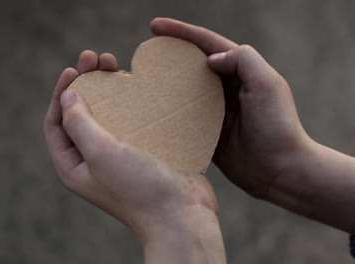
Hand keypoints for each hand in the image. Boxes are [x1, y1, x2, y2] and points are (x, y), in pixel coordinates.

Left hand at [44, 51, 225, 262]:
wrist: (182, 215)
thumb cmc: (139, 189)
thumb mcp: (101, 154)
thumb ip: (78, 123)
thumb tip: (67, 96)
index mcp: (73, 166)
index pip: (55, 124)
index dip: (60, 94)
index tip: (71, 70)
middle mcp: (93, 161)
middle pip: (81, 114)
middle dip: (86, 84)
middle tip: (95, 57)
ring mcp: (118, 156)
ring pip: (108, 113)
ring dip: (109, 88)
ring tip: (115, 64)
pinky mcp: (143, 151)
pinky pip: (131, 120)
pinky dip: (131, 101)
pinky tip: (137, 85)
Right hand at [151, 17, 311, 198]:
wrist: (281, 171)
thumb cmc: (278, 127)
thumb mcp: (267, 85)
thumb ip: (243, 61)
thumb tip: (211, 58)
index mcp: (241, 71)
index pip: (207, 44)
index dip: (181, 33)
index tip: (155, 27)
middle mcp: (227, 88)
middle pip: (192, 65)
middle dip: (169, 55)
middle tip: (144, 53)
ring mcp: (216, 111)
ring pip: (185, 91)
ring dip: (165, 84)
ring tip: (141, 81)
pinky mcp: (208, 133)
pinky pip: (185, 118)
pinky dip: (169, 113)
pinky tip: (151, 113)